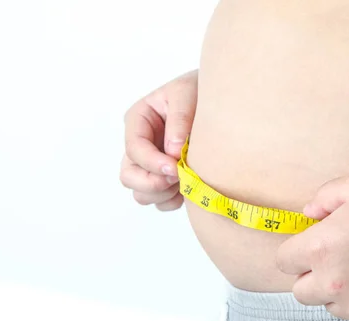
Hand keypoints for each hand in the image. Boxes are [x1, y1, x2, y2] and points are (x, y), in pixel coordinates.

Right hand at [120, 70, 197, 210]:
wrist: (219, 100)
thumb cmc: (198, 91)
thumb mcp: (186, 93)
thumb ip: (179, 118)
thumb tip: (173, 152)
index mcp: (138, 121)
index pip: (134, 149)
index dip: (152, 163)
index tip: (174, 168)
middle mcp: (140, 145)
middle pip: (129, 176)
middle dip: (151, 183)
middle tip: (178, 178)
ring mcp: (150, 165)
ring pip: (141, 193)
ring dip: (163, 193)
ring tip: (186, 180)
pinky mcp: (165, 179)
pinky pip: (160, 202)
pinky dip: (173, 200)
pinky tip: (189, 187)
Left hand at [276, 170, 348, 320]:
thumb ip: (322, 198)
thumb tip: (308, 215)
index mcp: (319, 249)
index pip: (283, 262)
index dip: (295, 251)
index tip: (312, 245)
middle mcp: (333, 285)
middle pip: (301, 292)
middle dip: (312, 276)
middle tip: (339, 259)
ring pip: (333, 306)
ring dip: (340, 292)